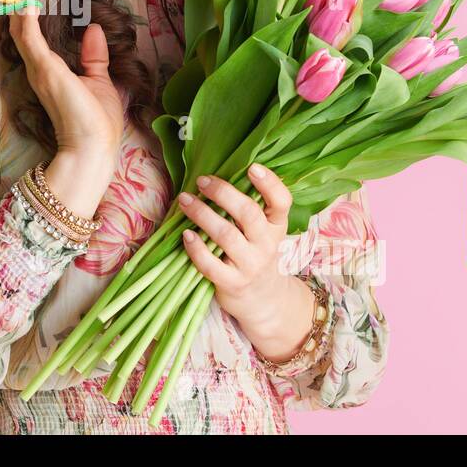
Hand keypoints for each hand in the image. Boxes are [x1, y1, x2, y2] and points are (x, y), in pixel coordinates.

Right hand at [8, 0, 122, 218]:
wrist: (92, 149)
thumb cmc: (96, 123)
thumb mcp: (99, 80)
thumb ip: (94, 56)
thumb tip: (93, 29)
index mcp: (50, 68)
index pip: (34, 30)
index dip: (32, 4)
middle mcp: (38, 66)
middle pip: (22, 22)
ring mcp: (38, 67)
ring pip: (21, 24)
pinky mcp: (43, 68)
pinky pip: (27, 34)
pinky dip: (26, 11)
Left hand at [177, 164, 316, 359]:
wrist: (263, 300)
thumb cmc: (255, 254)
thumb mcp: (263, 232)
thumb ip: (249, 208)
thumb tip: (214, 176)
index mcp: (276, 226)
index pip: (281, 202)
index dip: (269, 184)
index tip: (253, 167)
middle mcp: (267, 245)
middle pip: (249, 213)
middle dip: (223, 193)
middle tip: (202, 181)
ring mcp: (250, 265)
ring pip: (226, 235)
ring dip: (202, 214)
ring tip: (184, 200)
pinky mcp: (233, 283)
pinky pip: (211, 264)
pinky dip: (196, 248)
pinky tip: (185, 234)